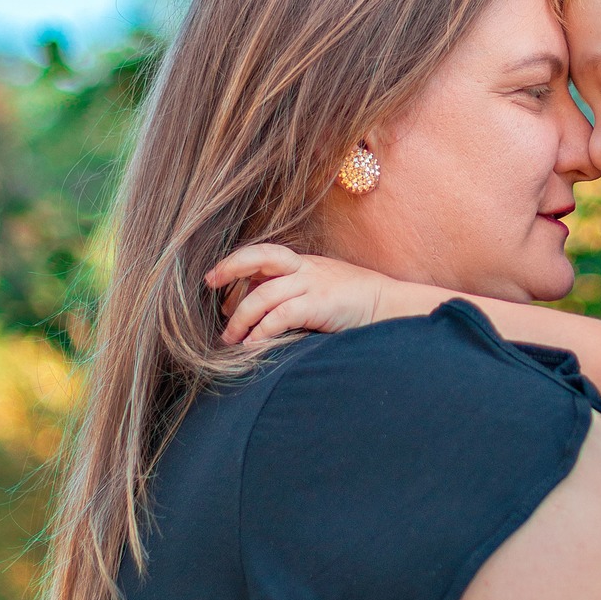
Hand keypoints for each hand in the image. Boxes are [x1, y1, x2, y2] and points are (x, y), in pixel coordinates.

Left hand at [205, 244, 387, 343]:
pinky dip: (263, 330)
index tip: (214, 278)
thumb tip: (260, 310)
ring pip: (264, 294)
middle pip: (261, 257)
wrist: (391, 306)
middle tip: (210, 284)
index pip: (264, 255)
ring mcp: (314, 284)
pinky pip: (282, 315)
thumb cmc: (356, 302)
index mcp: (304, 263)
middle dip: (231, 267)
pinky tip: (254, 344)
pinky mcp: (321, 304)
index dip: (236, 263)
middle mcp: (306, 269)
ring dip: (241, 318)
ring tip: (230, 338)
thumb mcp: (323, 287)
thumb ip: (295, 291)